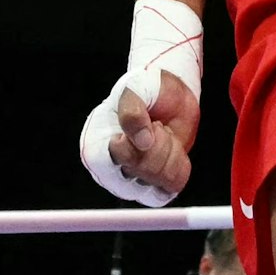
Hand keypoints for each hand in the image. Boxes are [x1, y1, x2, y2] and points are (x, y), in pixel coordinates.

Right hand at [104, 70, 200, 200]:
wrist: (172, 95)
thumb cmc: (147, 88)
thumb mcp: (136, 88)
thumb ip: (133, 112)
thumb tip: (141, 142)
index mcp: (96, 141)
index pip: (104, 161)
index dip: (129, 147)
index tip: (143, 126)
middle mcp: (111, 166)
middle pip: (137, 171)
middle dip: (157, 144)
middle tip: (156, 125)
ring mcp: (133, 178)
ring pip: (157, 180)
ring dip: (170, 152)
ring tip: (163, 134)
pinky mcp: (155, 184)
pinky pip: (172, 186)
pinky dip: (179, 164)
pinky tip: (172, 147)